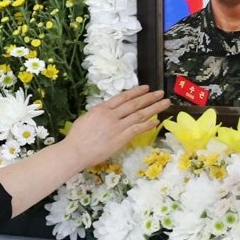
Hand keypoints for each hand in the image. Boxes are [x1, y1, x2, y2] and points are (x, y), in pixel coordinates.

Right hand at [0, 86, 169, 216]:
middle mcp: (112, 115)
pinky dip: (148, 125)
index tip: (146, 88)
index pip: (123, 97)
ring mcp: (117, 127)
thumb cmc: (76, 137)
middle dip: (149, 98)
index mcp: (102, 109)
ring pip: (139, 115)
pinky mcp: (121, 139)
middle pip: (134, 104)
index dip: (136, 92)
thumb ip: (98, 114)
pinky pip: (138, 130)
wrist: (75, 151)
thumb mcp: (86, 118)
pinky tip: (156, 121)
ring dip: (154, 108)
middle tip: (161, 93)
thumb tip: (105, 112)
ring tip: (165, 103)